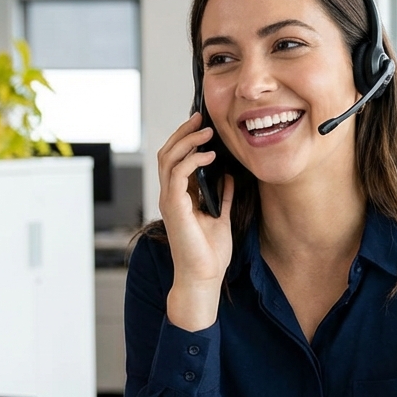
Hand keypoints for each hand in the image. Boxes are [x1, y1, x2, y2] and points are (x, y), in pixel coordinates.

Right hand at [157, 111, 234, 330]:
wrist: (203, 277)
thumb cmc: (209, 253)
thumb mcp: (221, 217)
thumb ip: (221, 196)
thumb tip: (228, 176)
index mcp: (179, 197)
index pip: (176, 160)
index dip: (187, 140)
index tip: (204, 126)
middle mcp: (170, 196)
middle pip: (168, 153)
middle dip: (183, 132)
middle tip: (201, 118)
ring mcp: (170, 201)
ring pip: (168, 159)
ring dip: (187, 141)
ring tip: (207, 131)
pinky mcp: (175, 208)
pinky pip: (177, 174)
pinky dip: (192, 160)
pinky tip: (209, 155)